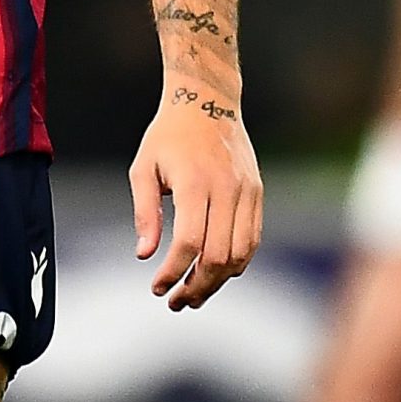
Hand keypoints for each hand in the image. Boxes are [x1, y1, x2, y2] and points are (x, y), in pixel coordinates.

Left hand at [129, 82, 263, 309]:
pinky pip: (253, 239)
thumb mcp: (143, 168)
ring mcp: (247, 191)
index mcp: (194, 182)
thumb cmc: (168, 136)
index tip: (157, 287)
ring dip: (218, 281)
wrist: (208, 99)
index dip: (173, 272)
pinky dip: (236, 262)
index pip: (189, 242)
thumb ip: (144, 212)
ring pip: (241, 253)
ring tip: (195, 293)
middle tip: (177, 302)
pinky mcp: (257, 192)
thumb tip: (145, 255)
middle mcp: (226, 188)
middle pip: (218, 256)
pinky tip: (215, 272)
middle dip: (197, 286)